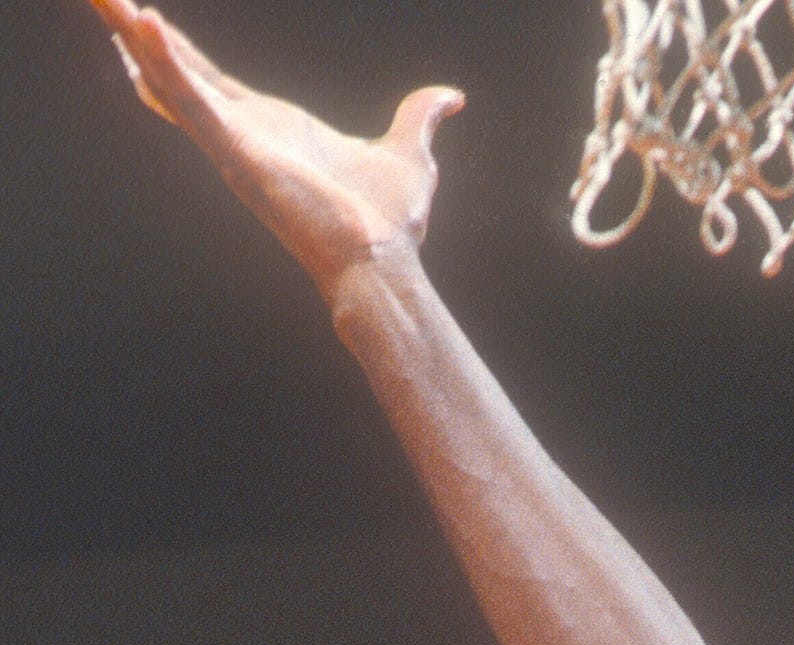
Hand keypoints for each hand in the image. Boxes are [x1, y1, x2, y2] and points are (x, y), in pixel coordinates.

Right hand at [82, 0, 461, 295]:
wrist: (382, 260)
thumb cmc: (389, 221)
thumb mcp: (408, 150)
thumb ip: (420, 117)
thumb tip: (450, 97)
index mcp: (273, 127)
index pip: (212, 80)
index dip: (177, 51)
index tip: (145, 18)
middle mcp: (243, 132)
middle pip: (177, 71)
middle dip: (135, 32)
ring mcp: (234, 142)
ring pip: (170, 79)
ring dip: (132, 36)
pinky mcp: (236, 152)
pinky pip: (192, 101)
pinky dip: (167, 63)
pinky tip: (142, 24)